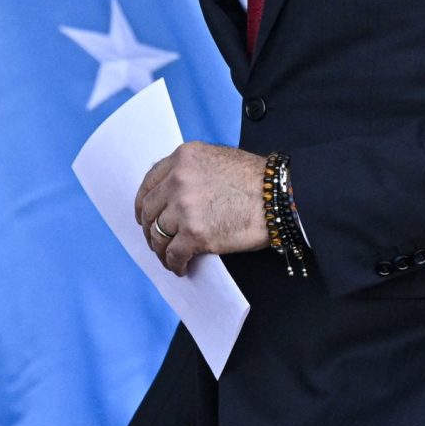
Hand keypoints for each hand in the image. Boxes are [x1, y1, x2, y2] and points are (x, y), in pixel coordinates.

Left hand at [133, 142, 270, 275]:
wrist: (279, 198)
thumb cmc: (256, 180)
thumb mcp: (217, 160)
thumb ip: (192, 171)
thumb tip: (175, 195)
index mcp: (184, 157)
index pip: (150, 181)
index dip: (144, 202)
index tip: (145, 215)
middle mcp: (178, 180)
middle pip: (150, 210)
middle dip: (150, 229)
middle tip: (156, 241)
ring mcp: (185, 207)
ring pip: (158, 234)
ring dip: (161, 250)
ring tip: (169, 258)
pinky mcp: (195, 234)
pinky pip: (174, 254)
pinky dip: (174, 264)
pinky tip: (181, 268)